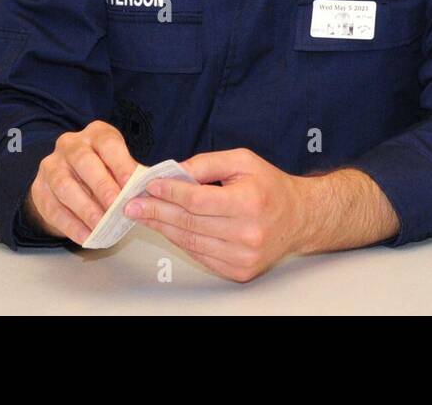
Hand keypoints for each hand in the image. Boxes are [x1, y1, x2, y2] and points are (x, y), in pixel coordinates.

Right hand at [25, 121, 138, 244]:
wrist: (69, 180)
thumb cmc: (103, 170)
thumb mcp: (119, 166)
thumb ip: (132, 176)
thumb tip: (149, 190)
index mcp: (95, 134)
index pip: (108, 144)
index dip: (121, 165)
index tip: (132, 186)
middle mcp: (70, 145)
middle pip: (84, 162)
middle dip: (102, 186)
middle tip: (117, 208)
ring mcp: (51, 165)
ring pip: (64, 185)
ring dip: (85, 208)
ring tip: (101, 226)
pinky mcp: (39, 189)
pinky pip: (53, 208)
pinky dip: (71, 225)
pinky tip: (86, 236)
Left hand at [126, 148, 311, 281]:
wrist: (299, 218)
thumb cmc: (270, 187)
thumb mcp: (244, 161)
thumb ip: (208, 163)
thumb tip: (176, 172)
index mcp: (249, 203)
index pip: (199, 200)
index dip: (171, 193)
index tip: (150, 186)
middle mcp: (247, 233)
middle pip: (190, 223)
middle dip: (157, 212)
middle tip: (133, 205)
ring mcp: (243, 256)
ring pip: (191, 242)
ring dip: (163, 228)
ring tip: (144, 216)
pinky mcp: (239, 271)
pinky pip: (201, 255)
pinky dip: (181, 241)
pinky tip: (168, 228)